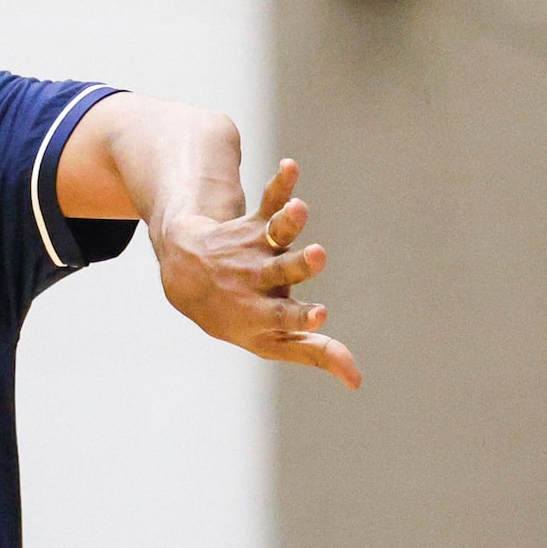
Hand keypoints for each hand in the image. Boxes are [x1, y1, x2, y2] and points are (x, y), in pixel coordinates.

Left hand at [155, 159, 361, 388]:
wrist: (188, 279)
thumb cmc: (242, 317)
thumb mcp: (272, 342)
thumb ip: (315, 353)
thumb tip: (358, 381)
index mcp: (262, 315)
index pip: (284, 319)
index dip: (301, 319)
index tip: (319, 316)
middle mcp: (258, 281)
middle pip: (280, 272)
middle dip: (299, 265)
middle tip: (318, 256)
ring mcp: (255, 251)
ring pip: (273, 234)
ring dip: (288, 221)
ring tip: (299, 208)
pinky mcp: (254, 224)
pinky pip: (268, 201)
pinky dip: (280, 184)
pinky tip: (290, 166)